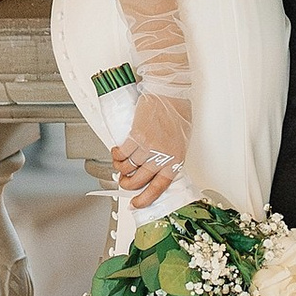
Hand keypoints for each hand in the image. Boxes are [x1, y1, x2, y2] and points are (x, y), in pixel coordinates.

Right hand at [111, 90, 191, 204]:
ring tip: (120, 164)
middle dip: (127, 184)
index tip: (136, 203)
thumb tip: (158, 168)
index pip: (159, 187)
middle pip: (138, 181)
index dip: (145, 198)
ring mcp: (147, 147)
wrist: (169, 92)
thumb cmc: (177, 112)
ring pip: (126, 168)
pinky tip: (116, 152)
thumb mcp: (180, 140)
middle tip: (124, 180)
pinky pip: (120, 154)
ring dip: (120, 168)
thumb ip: (170, 156)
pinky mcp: (135, 136)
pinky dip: (115, 155)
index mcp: (175, 160)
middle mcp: (161, 156)